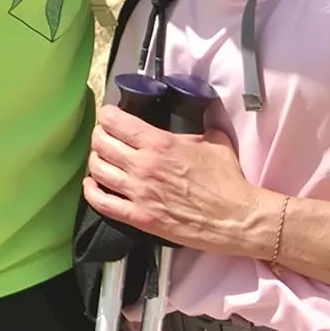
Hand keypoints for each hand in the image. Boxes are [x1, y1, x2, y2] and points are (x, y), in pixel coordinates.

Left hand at [82, 103, 268, 256]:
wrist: (237, 219)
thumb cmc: (228, 181)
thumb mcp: (215, 140)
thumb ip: (202, 122)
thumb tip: (204, 111)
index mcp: (159, 143)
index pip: (114, 121)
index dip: (107, 116)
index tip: (110, 116)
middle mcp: (144, 165)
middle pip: (100, 143)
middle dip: (99, 136)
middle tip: (105, 137)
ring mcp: (140, 193)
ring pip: (98, 170)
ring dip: (95, 161)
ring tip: (101, 159)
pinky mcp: (141, 217)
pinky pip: (103, 203)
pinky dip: (92, 192)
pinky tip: (93, 185)